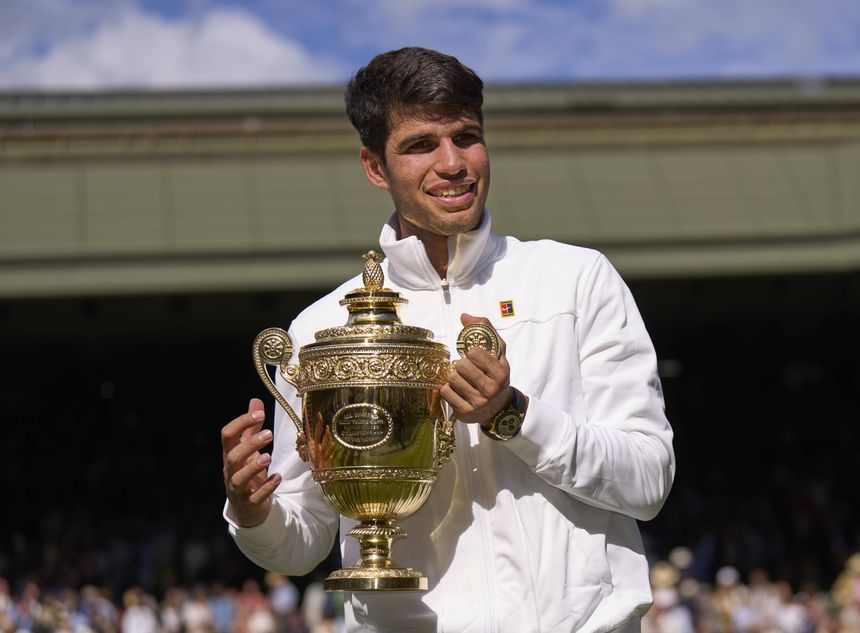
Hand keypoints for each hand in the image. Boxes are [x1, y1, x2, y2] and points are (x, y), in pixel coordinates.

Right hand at [222, 398, 280, 527]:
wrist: (246, 507)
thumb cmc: (247, 472)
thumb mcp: (248, 449)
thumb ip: (251, 427)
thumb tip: (255, 401)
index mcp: (230, 454)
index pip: (227, 436)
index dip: (241, 423)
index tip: (260, 414)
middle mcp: (231, 471)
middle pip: (232, 456)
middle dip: (250, 444)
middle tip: (269, 434)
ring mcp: (238, 489)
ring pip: (239, 479)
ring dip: (253, 468)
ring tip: (268, 457)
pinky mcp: (250, 503)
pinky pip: (255, 497)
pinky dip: (267, 488)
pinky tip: (278, 477)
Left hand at [441, 314, 512, 425]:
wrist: (499, 408)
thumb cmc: (495, 375)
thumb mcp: (498, 352)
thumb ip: (485, 330)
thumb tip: (464, 317)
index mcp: (501, 373)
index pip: (474, 352)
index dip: (471, 352)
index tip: (474, 357)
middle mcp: (491, 389)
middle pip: (461, 366)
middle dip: (461, 365)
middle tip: (467, 369)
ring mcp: (478, 402)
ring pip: (451, 379)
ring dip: (454, 376)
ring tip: (462, 380)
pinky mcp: (465, 412)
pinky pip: (445, 392)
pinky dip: (447, 388)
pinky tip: (457, 390)